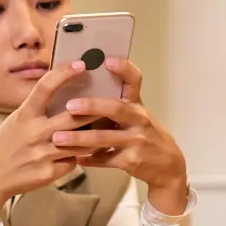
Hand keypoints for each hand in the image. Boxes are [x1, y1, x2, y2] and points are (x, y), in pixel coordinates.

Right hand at [0, 61, 102, 222]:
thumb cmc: (4, 145)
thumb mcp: (16, 121)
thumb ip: (38, 110)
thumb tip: (65, 96)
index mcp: (25, 115)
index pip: (45, 87)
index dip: (64, 73)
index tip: (81, 64)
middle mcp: (35, 132)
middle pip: (74, 116)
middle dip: (94, 109)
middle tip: (110, 102)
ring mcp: (43, 154)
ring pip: (81, 142)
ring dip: (93, 136)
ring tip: (103, 129)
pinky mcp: (49, 172)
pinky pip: (72, 162)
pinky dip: (75, 158)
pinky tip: (74, 156)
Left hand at [50, 58, 188, 215]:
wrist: (166, 165)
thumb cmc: (143, 135)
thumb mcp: (135, 116)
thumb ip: (114, 105)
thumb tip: (80, 90)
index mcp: (137, 105)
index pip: (134, 81)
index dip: (123, 69)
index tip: (107, 60)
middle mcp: (139, 119)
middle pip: (116, 109)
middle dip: (91, 106)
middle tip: (69, 106)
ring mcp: (137, 141)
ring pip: (105, 138)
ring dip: (80, 138)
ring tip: (58, 138)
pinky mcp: (132, 161)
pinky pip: (106, 159)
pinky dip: (89, 159)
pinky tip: (74, 158)